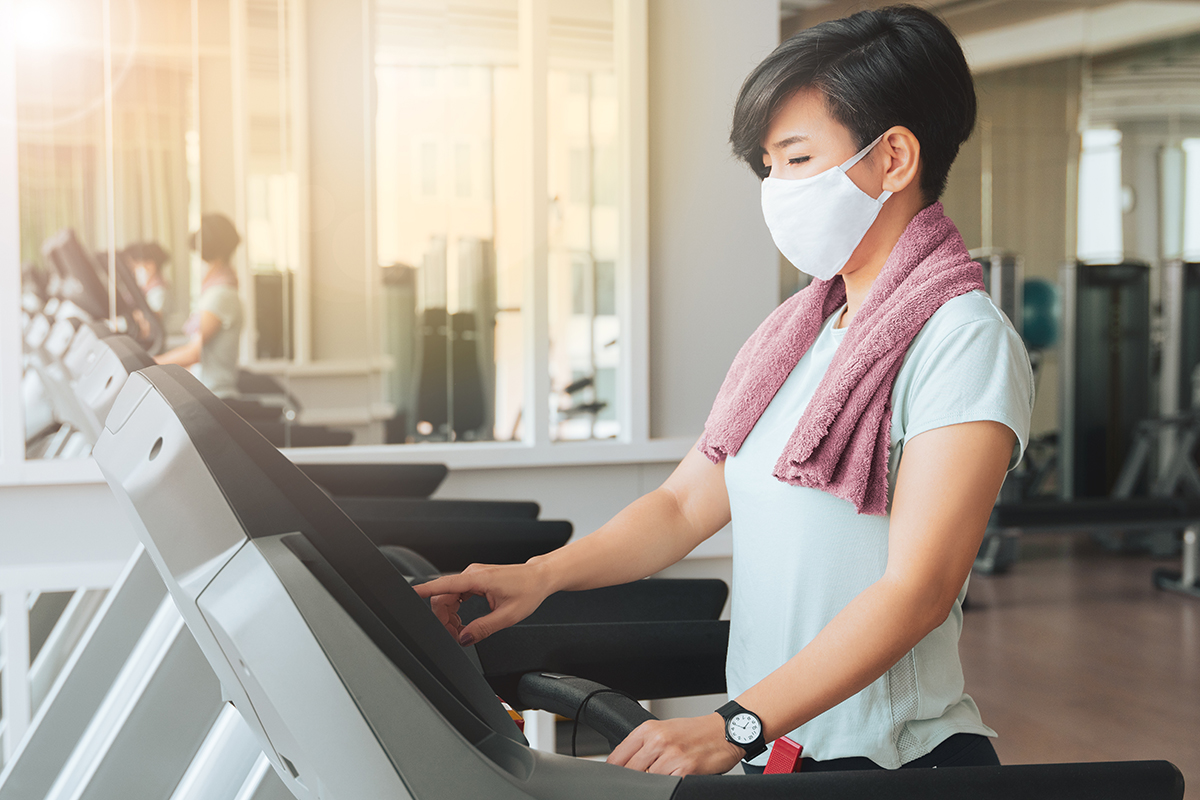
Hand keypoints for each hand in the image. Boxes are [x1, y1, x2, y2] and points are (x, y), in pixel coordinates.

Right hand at [412, 561, 551, 645]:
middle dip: (442, 618)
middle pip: (443, 596)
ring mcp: (473, 576)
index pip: (444, 584)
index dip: (424, 590)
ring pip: (449, 597)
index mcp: (478, 579)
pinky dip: (456, 609)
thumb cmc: (529, 590)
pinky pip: (457, 594)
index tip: (410, 594)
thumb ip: (484, 628)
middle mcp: (472, 574)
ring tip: (461, 631)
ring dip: (449, 616)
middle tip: (454, 636)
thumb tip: (464, 638)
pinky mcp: (476, 580)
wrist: (541, 577)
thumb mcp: (508, 616)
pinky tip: (463, 621)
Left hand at [607, 714, 744, 775]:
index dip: (614, 773)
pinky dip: (667, 787)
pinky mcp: (686, 769)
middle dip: (632, 781)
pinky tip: (673, 780)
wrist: (724, 731)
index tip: (615, 780)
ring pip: (647, 781)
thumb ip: (643, 746)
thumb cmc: (695, 732)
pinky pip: (667, 786)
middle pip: (630, 772)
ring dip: (651, 785)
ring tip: (663, 777)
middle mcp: (658, 740)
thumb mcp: (664, 730)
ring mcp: (672, 755)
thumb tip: (624, 766)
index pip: (618, 757)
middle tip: (636, 785)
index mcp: (648, 729)